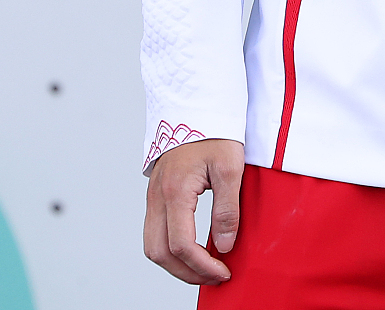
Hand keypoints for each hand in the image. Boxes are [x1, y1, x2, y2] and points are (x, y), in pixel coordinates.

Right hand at [143, 138, 244, 284]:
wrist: (197, 107)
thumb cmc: (216, 134)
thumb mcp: (231, 169)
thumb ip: (227, 210)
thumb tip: (224, 246)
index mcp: (176, 191)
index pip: (182, 245)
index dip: (203, 266)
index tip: (224, 271)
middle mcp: (157, 198)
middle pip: (160, 253)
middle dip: (186, 273)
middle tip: (215, 277)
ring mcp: (153, 197)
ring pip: (152, 246)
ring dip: (176, 264)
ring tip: (204, 268)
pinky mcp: (156, 196)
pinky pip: (155, 233)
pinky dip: (170, 249)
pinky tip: (194, 250)